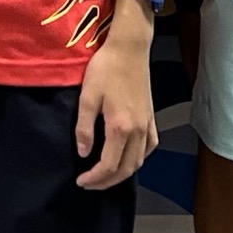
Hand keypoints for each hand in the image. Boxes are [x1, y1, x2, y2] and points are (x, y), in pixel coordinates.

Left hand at [74, 31, 157, 189]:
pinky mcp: (151, 118)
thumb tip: (83, 153)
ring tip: (105, 175)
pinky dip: (138, 159)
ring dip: (122, 173)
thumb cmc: (106, 69)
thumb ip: (85, 128)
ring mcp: (147, 125)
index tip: (80, 181)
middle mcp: (138, 131)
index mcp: (120, 127)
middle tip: (89, 184)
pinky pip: (149, 147)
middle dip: (107, 182)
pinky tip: (128, 157)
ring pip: (139, 161)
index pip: (108, 165)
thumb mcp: (87, 97)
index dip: (94, 178)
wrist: (130, 49)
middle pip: (125, 169)